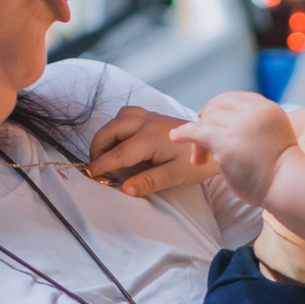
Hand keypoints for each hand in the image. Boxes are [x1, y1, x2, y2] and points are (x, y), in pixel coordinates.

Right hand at [88, 108, 218, 198]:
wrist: (214, 143)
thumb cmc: (195, 162)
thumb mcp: (174, 176)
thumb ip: (148, 182)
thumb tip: (125, 189)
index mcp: (149, 138)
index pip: (117, 153)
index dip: (101, 165)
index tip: (90, 175)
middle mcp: (147, 123)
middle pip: (111, 129)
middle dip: (98, 147)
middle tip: (95, 166)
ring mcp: (151, 117)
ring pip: (118, 118)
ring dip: (107, 134)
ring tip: (105, 153)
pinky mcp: (155, 116)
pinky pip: (129, 114)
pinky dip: (118, 125)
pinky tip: (121, 139)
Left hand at [167, 91, 297, 206]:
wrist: (288, 186)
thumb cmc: (279, 169)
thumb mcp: (272, 133)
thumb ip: (254, 122)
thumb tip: (226, 120)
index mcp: (266, 107)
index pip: (232, 99)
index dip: (217, 111)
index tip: (210, 125)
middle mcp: (254, 111)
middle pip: (218, 108)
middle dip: (207, 124)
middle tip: (204, 148)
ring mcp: (240, 125)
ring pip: (207, 121)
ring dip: (199, 139)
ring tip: (200, 160)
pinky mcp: (227, 141)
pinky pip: (198, 131)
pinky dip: (183, 133)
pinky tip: (175, 137)